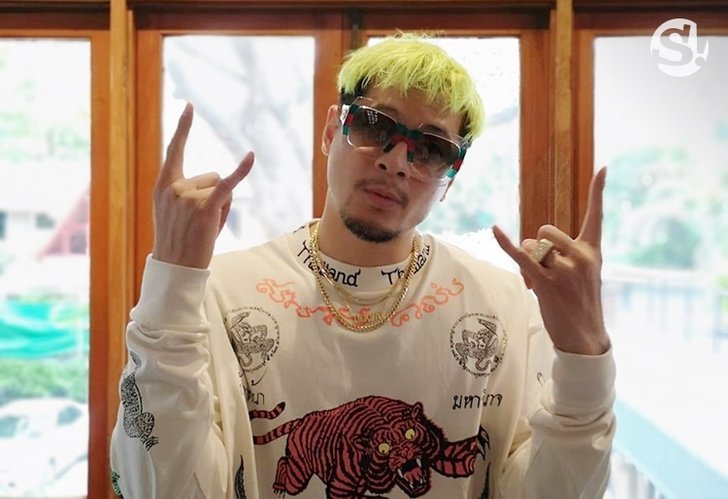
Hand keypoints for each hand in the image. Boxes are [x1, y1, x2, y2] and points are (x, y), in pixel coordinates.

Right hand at [152, 103, 254, 268]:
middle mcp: (174, 187)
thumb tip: (221, 182)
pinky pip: (227, 185)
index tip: (190, 106)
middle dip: (214, 198)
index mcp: (163, 185)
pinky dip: (241, 171)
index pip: (174, 150)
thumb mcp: (174, 212)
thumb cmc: (178, 241)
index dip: (183, 128)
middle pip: (212, 177)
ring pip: (222, 188)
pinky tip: (251, 156)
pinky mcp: (204, 209)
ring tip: (206, 227)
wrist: (174, 268)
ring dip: (222, 207)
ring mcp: (188, 197)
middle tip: (200, 223)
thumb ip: (188, 193)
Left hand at [493, 167, 609, 354]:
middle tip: (548, 271)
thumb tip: (532, 243)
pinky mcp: (546, 283)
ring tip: (544, 282)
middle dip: (538, 247)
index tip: (603, 167)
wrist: (585, 336)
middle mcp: (582, 256)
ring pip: (533, 246)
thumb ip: (568, 252)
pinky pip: (521, 256)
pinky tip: (495, 229)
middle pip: (546, 231)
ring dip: (531, 261)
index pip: (596, 215)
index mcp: (593, 251)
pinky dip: (505, 243)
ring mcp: (565, 270)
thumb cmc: (580, 303)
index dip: (598, 190)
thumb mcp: (585, 274)